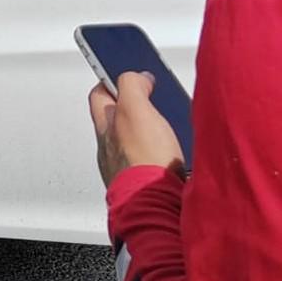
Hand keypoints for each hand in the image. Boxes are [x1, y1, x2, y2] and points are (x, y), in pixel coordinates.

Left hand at [88, 72, 184, 187]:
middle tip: (154, 102)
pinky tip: (181, 157)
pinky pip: (156, 164)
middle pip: (120, 120)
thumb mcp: (135, 110)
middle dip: (137, 109)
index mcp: (105, 128)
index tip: (130, 74)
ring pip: (139, 143)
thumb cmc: (143, 161)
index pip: (100, 95)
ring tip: (172, 130)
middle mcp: (112, 149)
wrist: (157, 206)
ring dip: (153, 135)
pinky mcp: (150, 185)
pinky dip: (167, 158)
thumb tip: (137, 76)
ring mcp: (130, 168)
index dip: (114, 82)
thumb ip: (132, 87)